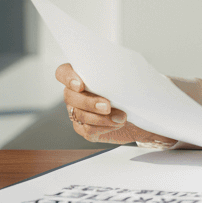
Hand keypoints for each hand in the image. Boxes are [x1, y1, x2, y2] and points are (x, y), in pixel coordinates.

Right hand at [55, 63, 176, 147]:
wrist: (138, 116)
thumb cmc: (130, 93)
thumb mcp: (127, 80)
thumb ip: (118, 75)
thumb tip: (126, 73)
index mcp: (81, 76)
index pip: (63, 73)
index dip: (68, 78)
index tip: (81, 85)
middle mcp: (74, 94)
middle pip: (69, 96)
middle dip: (89, 102)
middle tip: (107, 106)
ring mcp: (76, 112)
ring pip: (79, 115)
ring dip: (101, 118)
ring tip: (121, 118)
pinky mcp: (84, 128)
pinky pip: (88, 130)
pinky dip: (104, 127)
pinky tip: (117, 124)